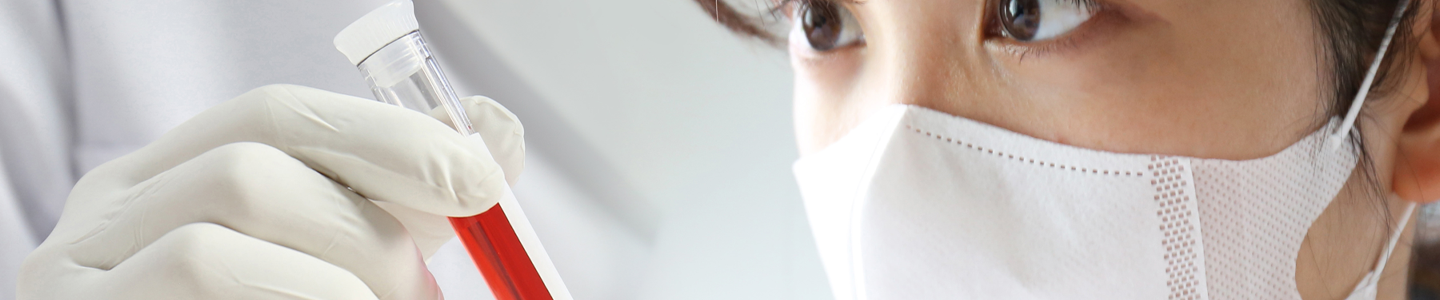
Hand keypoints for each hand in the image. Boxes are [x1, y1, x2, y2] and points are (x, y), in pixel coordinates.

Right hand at [17, 84, 524, 299]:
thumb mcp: (337, 257)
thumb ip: (402, 203)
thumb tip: (495, 133)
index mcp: (172, 177)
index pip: (275, 116)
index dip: (387, 139)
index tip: (479, 181)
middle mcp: (109, 219)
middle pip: (244, 174)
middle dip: (364, 234)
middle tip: (420, 294)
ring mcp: (79, 287)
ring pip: (205, 250)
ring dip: (329, 289)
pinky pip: (190, 297)